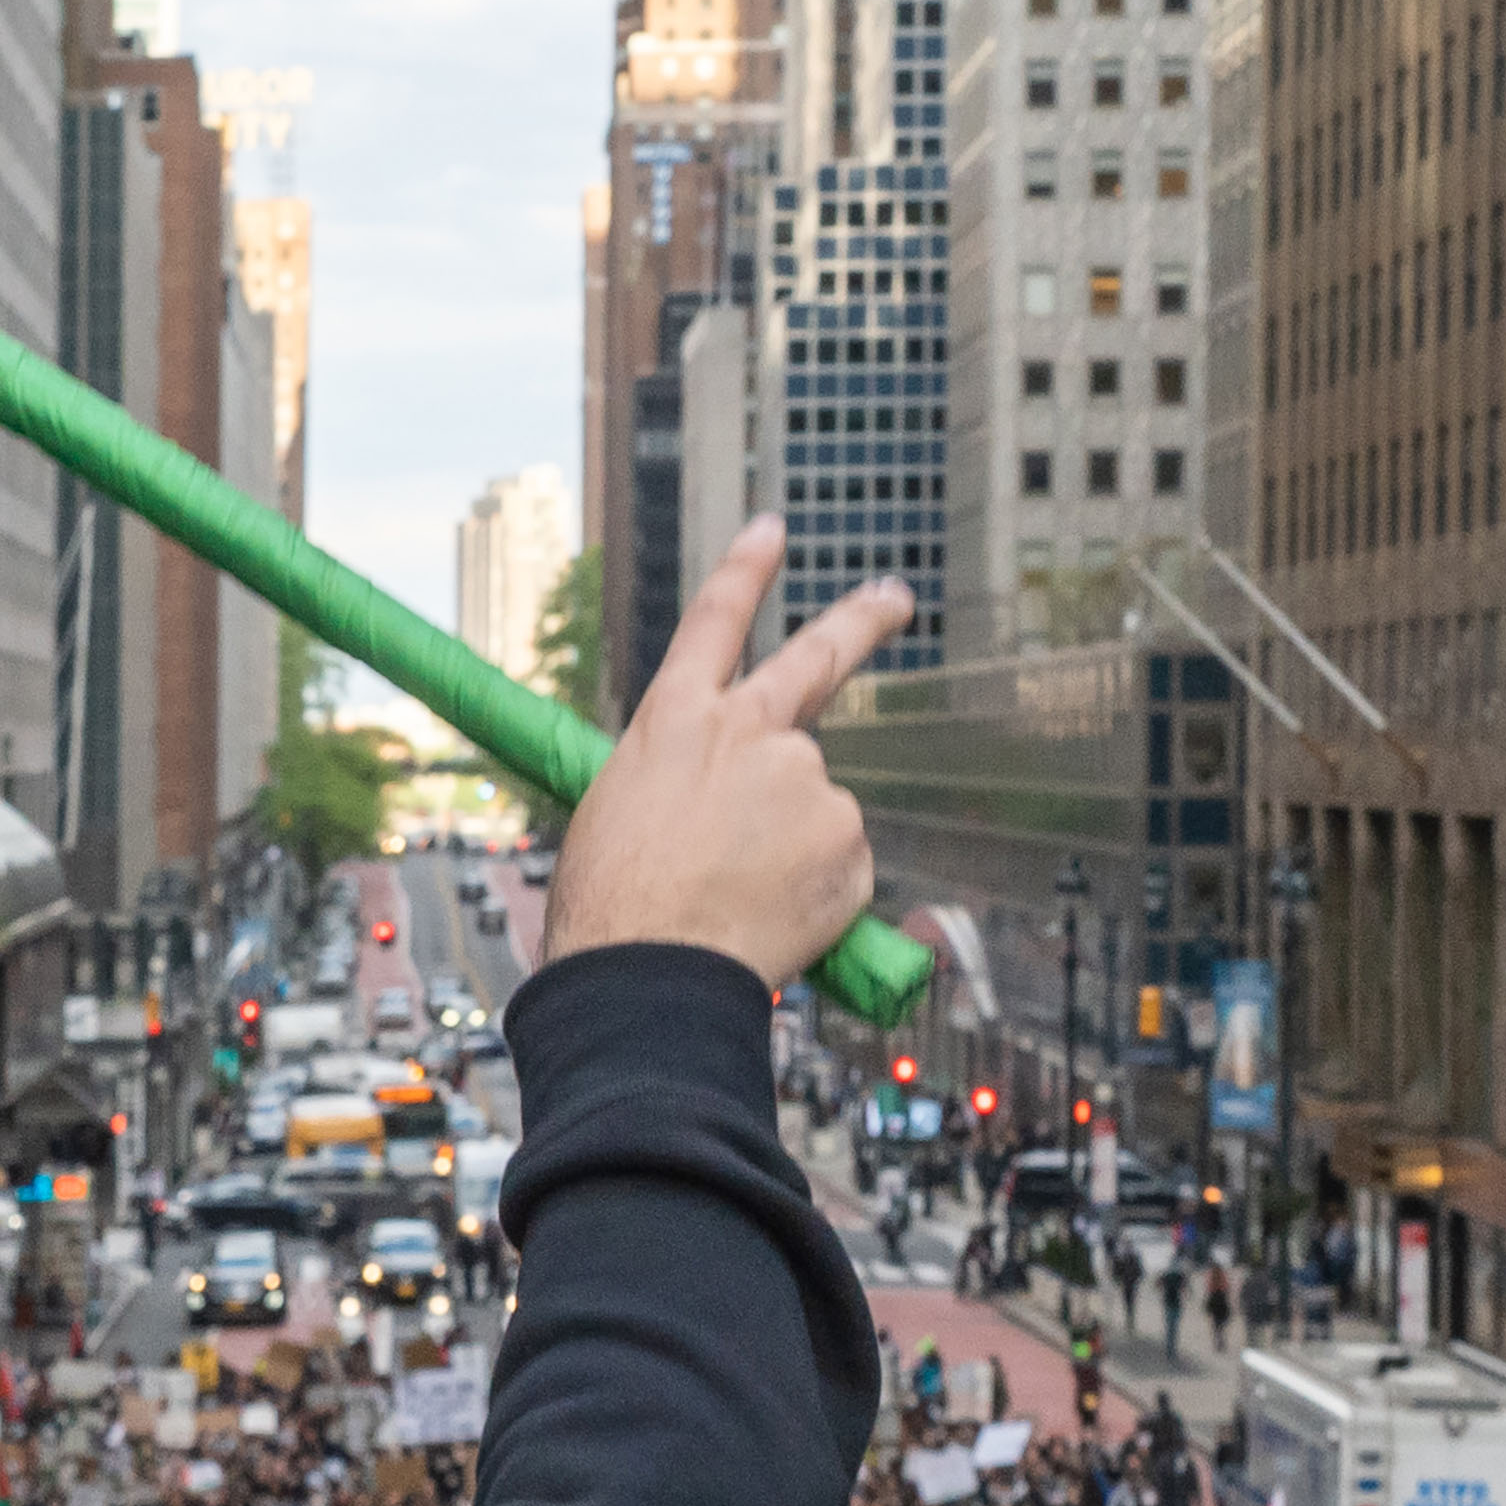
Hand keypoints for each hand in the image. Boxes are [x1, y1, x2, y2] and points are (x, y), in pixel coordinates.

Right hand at [546, 522, 910, 985]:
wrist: (647, 975)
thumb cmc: (611, 910)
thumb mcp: (620, 817)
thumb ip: (686, 787)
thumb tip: (724, 815)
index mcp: (675, 720)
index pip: (715, 622)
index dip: (745, 571)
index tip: (772, 530)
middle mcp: (751, 732)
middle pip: (819, 657)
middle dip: (863, 619)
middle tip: (894, 596)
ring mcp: (807, 780)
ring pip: (814, 810)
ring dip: (790, 850)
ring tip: (737, 901)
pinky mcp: (847, 838)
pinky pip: (839, 867)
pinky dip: (814, 896)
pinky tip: (768, 921)